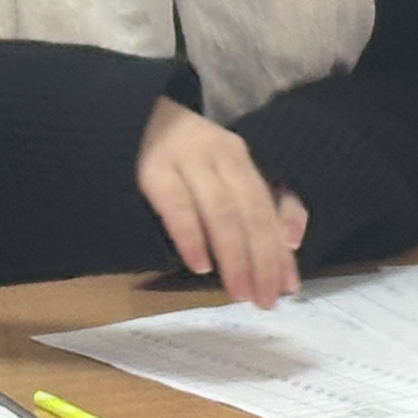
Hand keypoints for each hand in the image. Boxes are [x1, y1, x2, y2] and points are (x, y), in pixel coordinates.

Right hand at [137, 97, 308, 307]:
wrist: (126, 118)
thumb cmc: (178, 155)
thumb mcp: (220, 171)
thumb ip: (258, 201)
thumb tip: (291, 242)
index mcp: (238, 157)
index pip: (267, 207)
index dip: (279, 249)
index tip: (288, 287)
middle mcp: (218, 154)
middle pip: (250, 211)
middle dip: (262, 260)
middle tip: (265, 300)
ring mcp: (186, 160)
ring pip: (220, 211)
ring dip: (234, 256)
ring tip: (239, 291)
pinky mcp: (152, 169)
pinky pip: (177, 206)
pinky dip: (192, 237)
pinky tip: (200, 265)